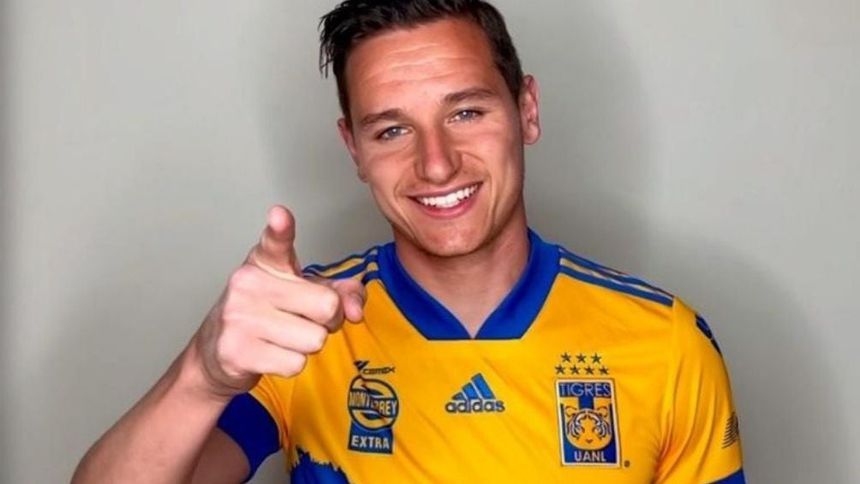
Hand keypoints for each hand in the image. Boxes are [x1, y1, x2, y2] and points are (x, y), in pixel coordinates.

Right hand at [192, 205, 365, 397]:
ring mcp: (240, 316)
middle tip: (304, 319)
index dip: (281, 228)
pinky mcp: (237, 351)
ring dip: (307, 346)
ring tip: (284, 337)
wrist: (216, 353)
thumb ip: (341, 292)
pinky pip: (296, 363)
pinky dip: (291, 364)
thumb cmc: (268, 315)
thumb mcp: (304, 293)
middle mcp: (249, 283)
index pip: (276, 241)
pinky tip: (271, 353)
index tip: (280, 215)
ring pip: (315, 339)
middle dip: (328, 321)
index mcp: (266, 262)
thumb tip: (355, 311)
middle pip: (327, 305)